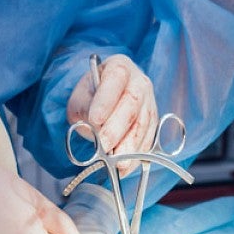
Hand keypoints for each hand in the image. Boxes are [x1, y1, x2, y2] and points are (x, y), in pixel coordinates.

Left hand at [67, 54, 157, 175]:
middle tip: (103, 145)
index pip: (116, 78)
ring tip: (117, 162)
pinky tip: (125, 167)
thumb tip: (93, 124)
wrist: (105, 101)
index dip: (106, 99)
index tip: (94, 119)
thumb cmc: (91, 96)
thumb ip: (83, 106)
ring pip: (143, 123)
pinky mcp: (154, 123)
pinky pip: (149, 139)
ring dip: (130, 145)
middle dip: (117, 127)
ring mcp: (150, 103)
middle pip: (133, 103)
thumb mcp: (79, 96)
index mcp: (119, 67)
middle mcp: (140, 82)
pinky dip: (138, 155)